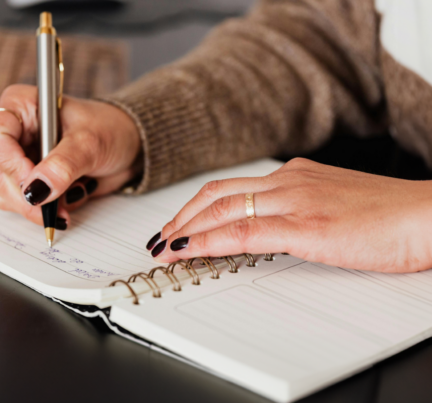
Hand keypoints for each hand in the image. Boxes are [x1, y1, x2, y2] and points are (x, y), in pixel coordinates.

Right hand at [0, 85, 140, 229]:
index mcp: (21, 106)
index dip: (12, 165)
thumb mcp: (90, 142)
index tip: (37, 184)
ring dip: (38, 207)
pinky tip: (70, 199)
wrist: (129, 146)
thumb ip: (63, 165)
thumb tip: (37, 190)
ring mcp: (20, 159)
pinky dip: (47, 210)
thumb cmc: (111, 129)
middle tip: (55, 205)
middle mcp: (15, 132)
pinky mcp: (31, 181)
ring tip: (70, 198)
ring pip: (7, 194)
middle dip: (27, 196)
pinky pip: (25, 205)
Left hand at [148, 158, 431, 272]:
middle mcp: (288, 181)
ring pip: (221, 209)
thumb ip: (299, 212)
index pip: (230, 188)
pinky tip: (188, 250)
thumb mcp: (333, 206)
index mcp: (295, 175)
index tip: (179, 225)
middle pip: (216, 194)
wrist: (428, 215)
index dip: (196, 207)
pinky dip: (208, 240)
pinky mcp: (305, 226)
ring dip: (185, 229)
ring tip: (164, 247)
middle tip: (160, 237)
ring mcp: (294, 200)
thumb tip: (270, 230)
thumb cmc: (388, 216)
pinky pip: (242, 231)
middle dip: (181, 217)